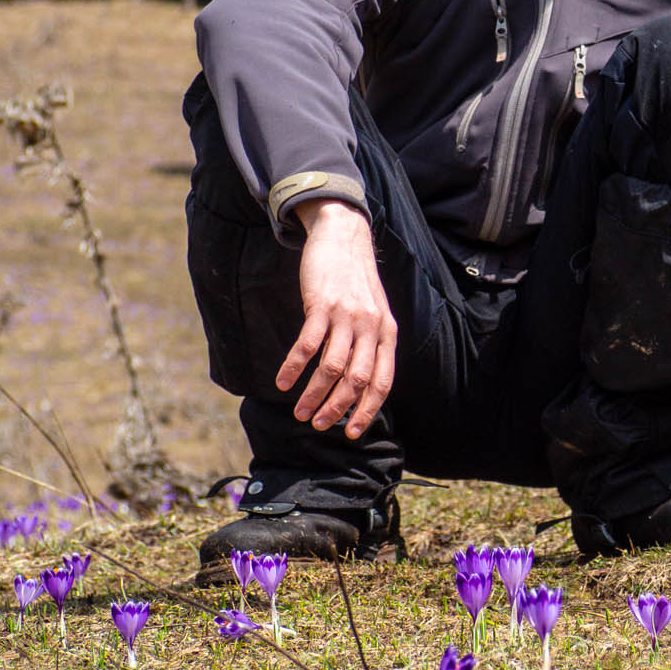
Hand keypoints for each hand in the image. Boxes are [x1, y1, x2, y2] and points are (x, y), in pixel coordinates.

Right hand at [276, 200, 396, 437]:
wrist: (344, 237)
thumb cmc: (356, 281)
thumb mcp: (375, 313)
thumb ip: (370, 345)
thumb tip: (358, 385)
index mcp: (387, 333)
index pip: (382, 382)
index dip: (367, 410)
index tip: (352, 432)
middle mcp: (371, 327)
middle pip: (357, 380)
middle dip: (337, 408)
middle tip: (318, 424)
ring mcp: (347, 316)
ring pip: (332, 368)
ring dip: (313, 395)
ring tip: (299, 412)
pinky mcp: (322, 305)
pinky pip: (307, 345)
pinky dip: (294, 368)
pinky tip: (283, 382)